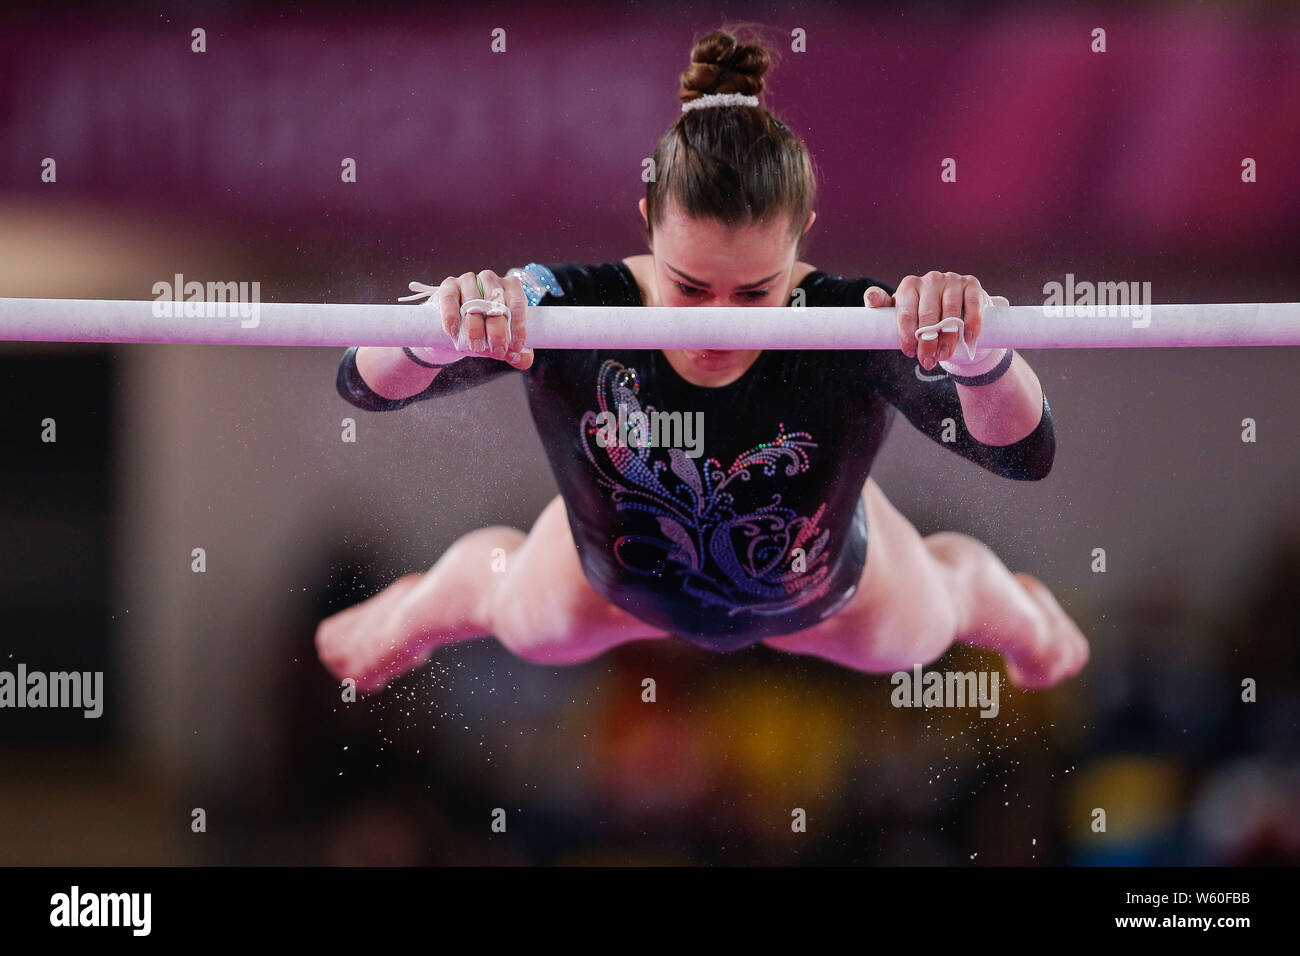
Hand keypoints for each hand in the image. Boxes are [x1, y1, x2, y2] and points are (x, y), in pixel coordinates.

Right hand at [431, 270, 533, 369]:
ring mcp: (468, 280)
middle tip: (497, 351)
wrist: (456, 329)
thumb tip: (522, 359)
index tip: (516, 347)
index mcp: (510, 288)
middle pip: (496, 303)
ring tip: (476, 347)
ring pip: (473, 302)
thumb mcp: (503, 342)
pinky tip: (453, 332)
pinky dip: (451, 316)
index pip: (518, 303)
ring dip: (475, 327)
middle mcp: (491, 280)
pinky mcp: (448, 286)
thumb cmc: (486, 331)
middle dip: (497, 331)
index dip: (518, 326)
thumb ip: (518, 353)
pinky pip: (450, 298)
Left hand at [865, 271, 998, 370]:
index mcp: (909, 286)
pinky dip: (972, 322)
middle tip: (927, 361)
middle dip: (927, 341)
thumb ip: (882, 307)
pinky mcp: (971, 283)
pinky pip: (971, 303)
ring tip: (944, 355)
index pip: (905, 313)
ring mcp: (951, 280)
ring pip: (950, 312)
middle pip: (927, 315)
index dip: (907, 335)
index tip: (909, 352)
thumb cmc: (922, 314)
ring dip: (948, 337)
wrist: (954, 309)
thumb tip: (871, 299)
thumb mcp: (902, 312)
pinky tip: (969, 337)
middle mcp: (930, 279)